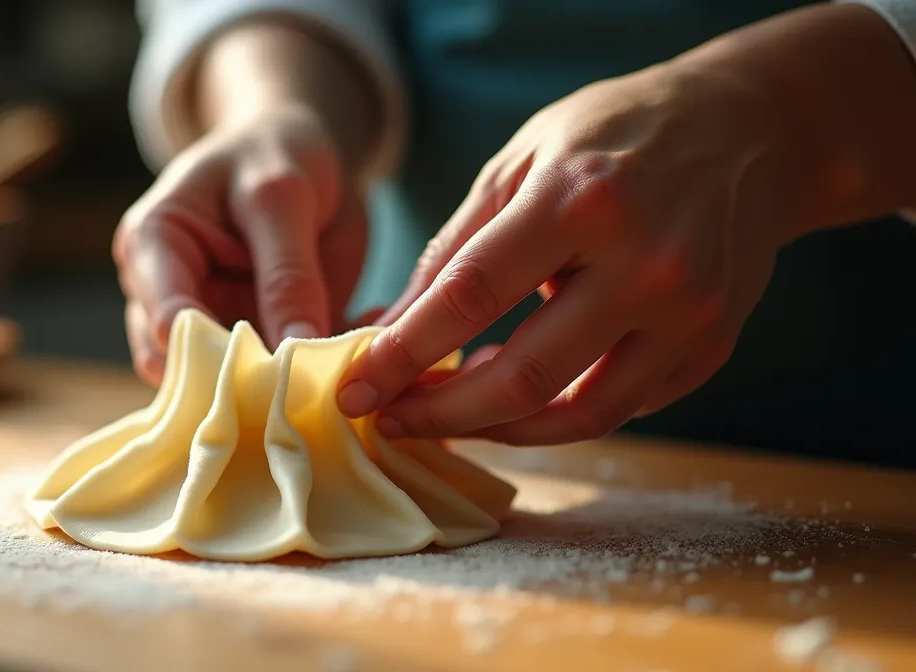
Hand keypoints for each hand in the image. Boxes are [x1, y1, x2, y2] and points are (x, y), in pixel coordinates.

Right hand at [115, 105, 368, 383]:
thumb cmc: (276, 153)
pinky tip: (357, 355)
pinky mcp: (247, 345)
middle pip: (186, 368)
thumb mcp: (284, 197)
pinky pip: (275, 379)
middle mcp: (164, 297)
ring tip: (343, 367)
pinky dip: (315, 377)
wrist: (300, 154)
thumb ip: (287, 273)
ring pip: (228, 386)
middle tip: (312, 386)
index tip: (274, 372)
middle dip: (245, 386)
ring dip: (284, 389)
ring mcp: (206, 326)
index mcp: (152, 247)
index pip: (166, 322)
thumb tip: (293, 353)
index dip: (213, 357)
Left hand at [338, 63, 794, 444]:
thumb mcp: (520, 161)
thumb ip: (456, 247)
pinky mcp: (712, 346)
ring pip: (577, 414)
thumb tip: (391, 329)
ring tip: (448, 413)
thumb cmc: (614, 137)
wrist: (751, 131)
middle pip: (523, 377)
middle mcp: (644, 262)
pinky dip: (558, 414)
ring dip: (498, 429)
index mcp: (579, 199)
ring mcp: (688, 312)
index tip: (353, 391)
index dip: (402, 354)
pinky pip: (621, 407)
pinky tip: (518, 395)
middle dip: (441, 412)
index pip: (468, 296)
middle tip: (390, 419)